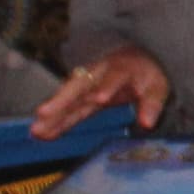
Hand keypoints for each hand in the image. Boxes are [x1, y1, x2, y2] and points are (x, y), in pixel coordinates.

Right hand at [37, 47, 169, 135]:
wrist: (135, 60)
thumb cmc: (146, 74)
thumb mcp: (157, 86)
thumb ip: (152, 104)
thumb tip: (147, 124)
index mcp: (120, 69)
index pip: (113, 78)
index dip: (107, 87)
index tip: (99, 98)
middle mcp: (98, 76)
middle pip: (78, 86)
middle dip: (61, 100)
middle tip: (44, 112)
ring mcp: (88, 86)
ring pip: (68, 98)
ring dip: (52, 113)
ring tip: (36, 129)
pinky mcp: (83, 98)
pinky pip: (69, 110)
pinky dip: (56, 122)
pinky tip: (42, 133)